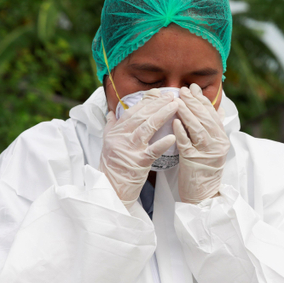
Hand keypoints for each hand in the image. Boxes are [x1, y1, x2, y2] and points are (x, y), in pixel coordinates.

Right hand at [99, 90, 177, 207]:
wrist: (111, 189)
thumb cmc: (112, 166)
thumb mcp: (108, 143)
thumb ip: (111, 126)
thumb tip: (111, 112)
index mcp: (115, 132)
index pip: (133, 111)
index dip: (147, 101)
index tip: (159, 93)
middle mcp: (120, 138)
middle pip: (141, 116)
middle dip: (157, 104)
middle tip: (172, 96)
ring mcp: (129, 149)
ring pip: (147, 128)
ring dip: (162, 115)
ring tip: (175, 107)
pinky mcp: (138, 163)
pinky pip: (152, 151)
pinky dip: (162, 143)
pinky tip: (173, 136)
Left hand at [173, 84, 229, 203]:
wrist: (203, 195)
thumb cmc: (203, 170)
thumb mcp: (213, 147)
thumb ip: (214, 128)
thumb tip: (219, 109)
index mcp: (221, 138)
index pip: (212, 114)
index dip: (202, 100)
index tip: (193, 88)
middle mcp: (218, 143)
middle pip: (205, 118)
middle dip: (194, 102)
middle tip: (184, 89)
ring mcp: (207, 152)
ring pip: (197, 128)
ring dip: (187, 113)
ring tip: (177, 100)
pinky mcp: (194, 160)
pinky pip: (187, 143)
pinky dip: (181, 131)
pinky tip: (174, 121)